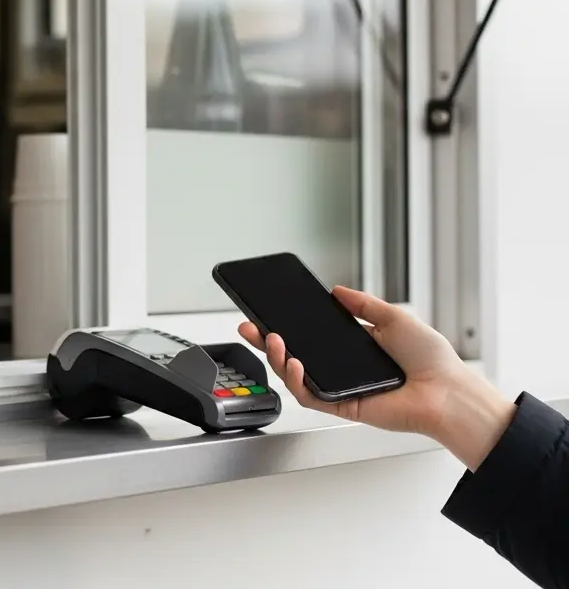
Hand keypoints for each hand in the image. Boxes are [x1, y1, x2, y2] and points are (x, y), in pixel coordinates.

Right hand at [239, 286, 513, 469]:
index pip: (312, 335)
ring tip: (273, 340)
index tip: (268, 312)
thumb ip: (364, 304)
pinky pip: (310, 396)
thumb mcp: (395, 318)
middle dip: (267, 342)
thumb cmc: (432, 360)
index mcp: (355, 348)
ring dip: (279, 359)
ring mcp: (341, 388)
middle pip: (296, 355)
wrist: (447, 391)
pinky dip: (298, 381)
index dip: (287, 325)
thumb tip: (337, 291)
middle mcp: (344, 369)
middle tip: (251, 327)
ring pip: (296, 376)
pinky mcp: (343, 407)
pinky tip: (296, 364)